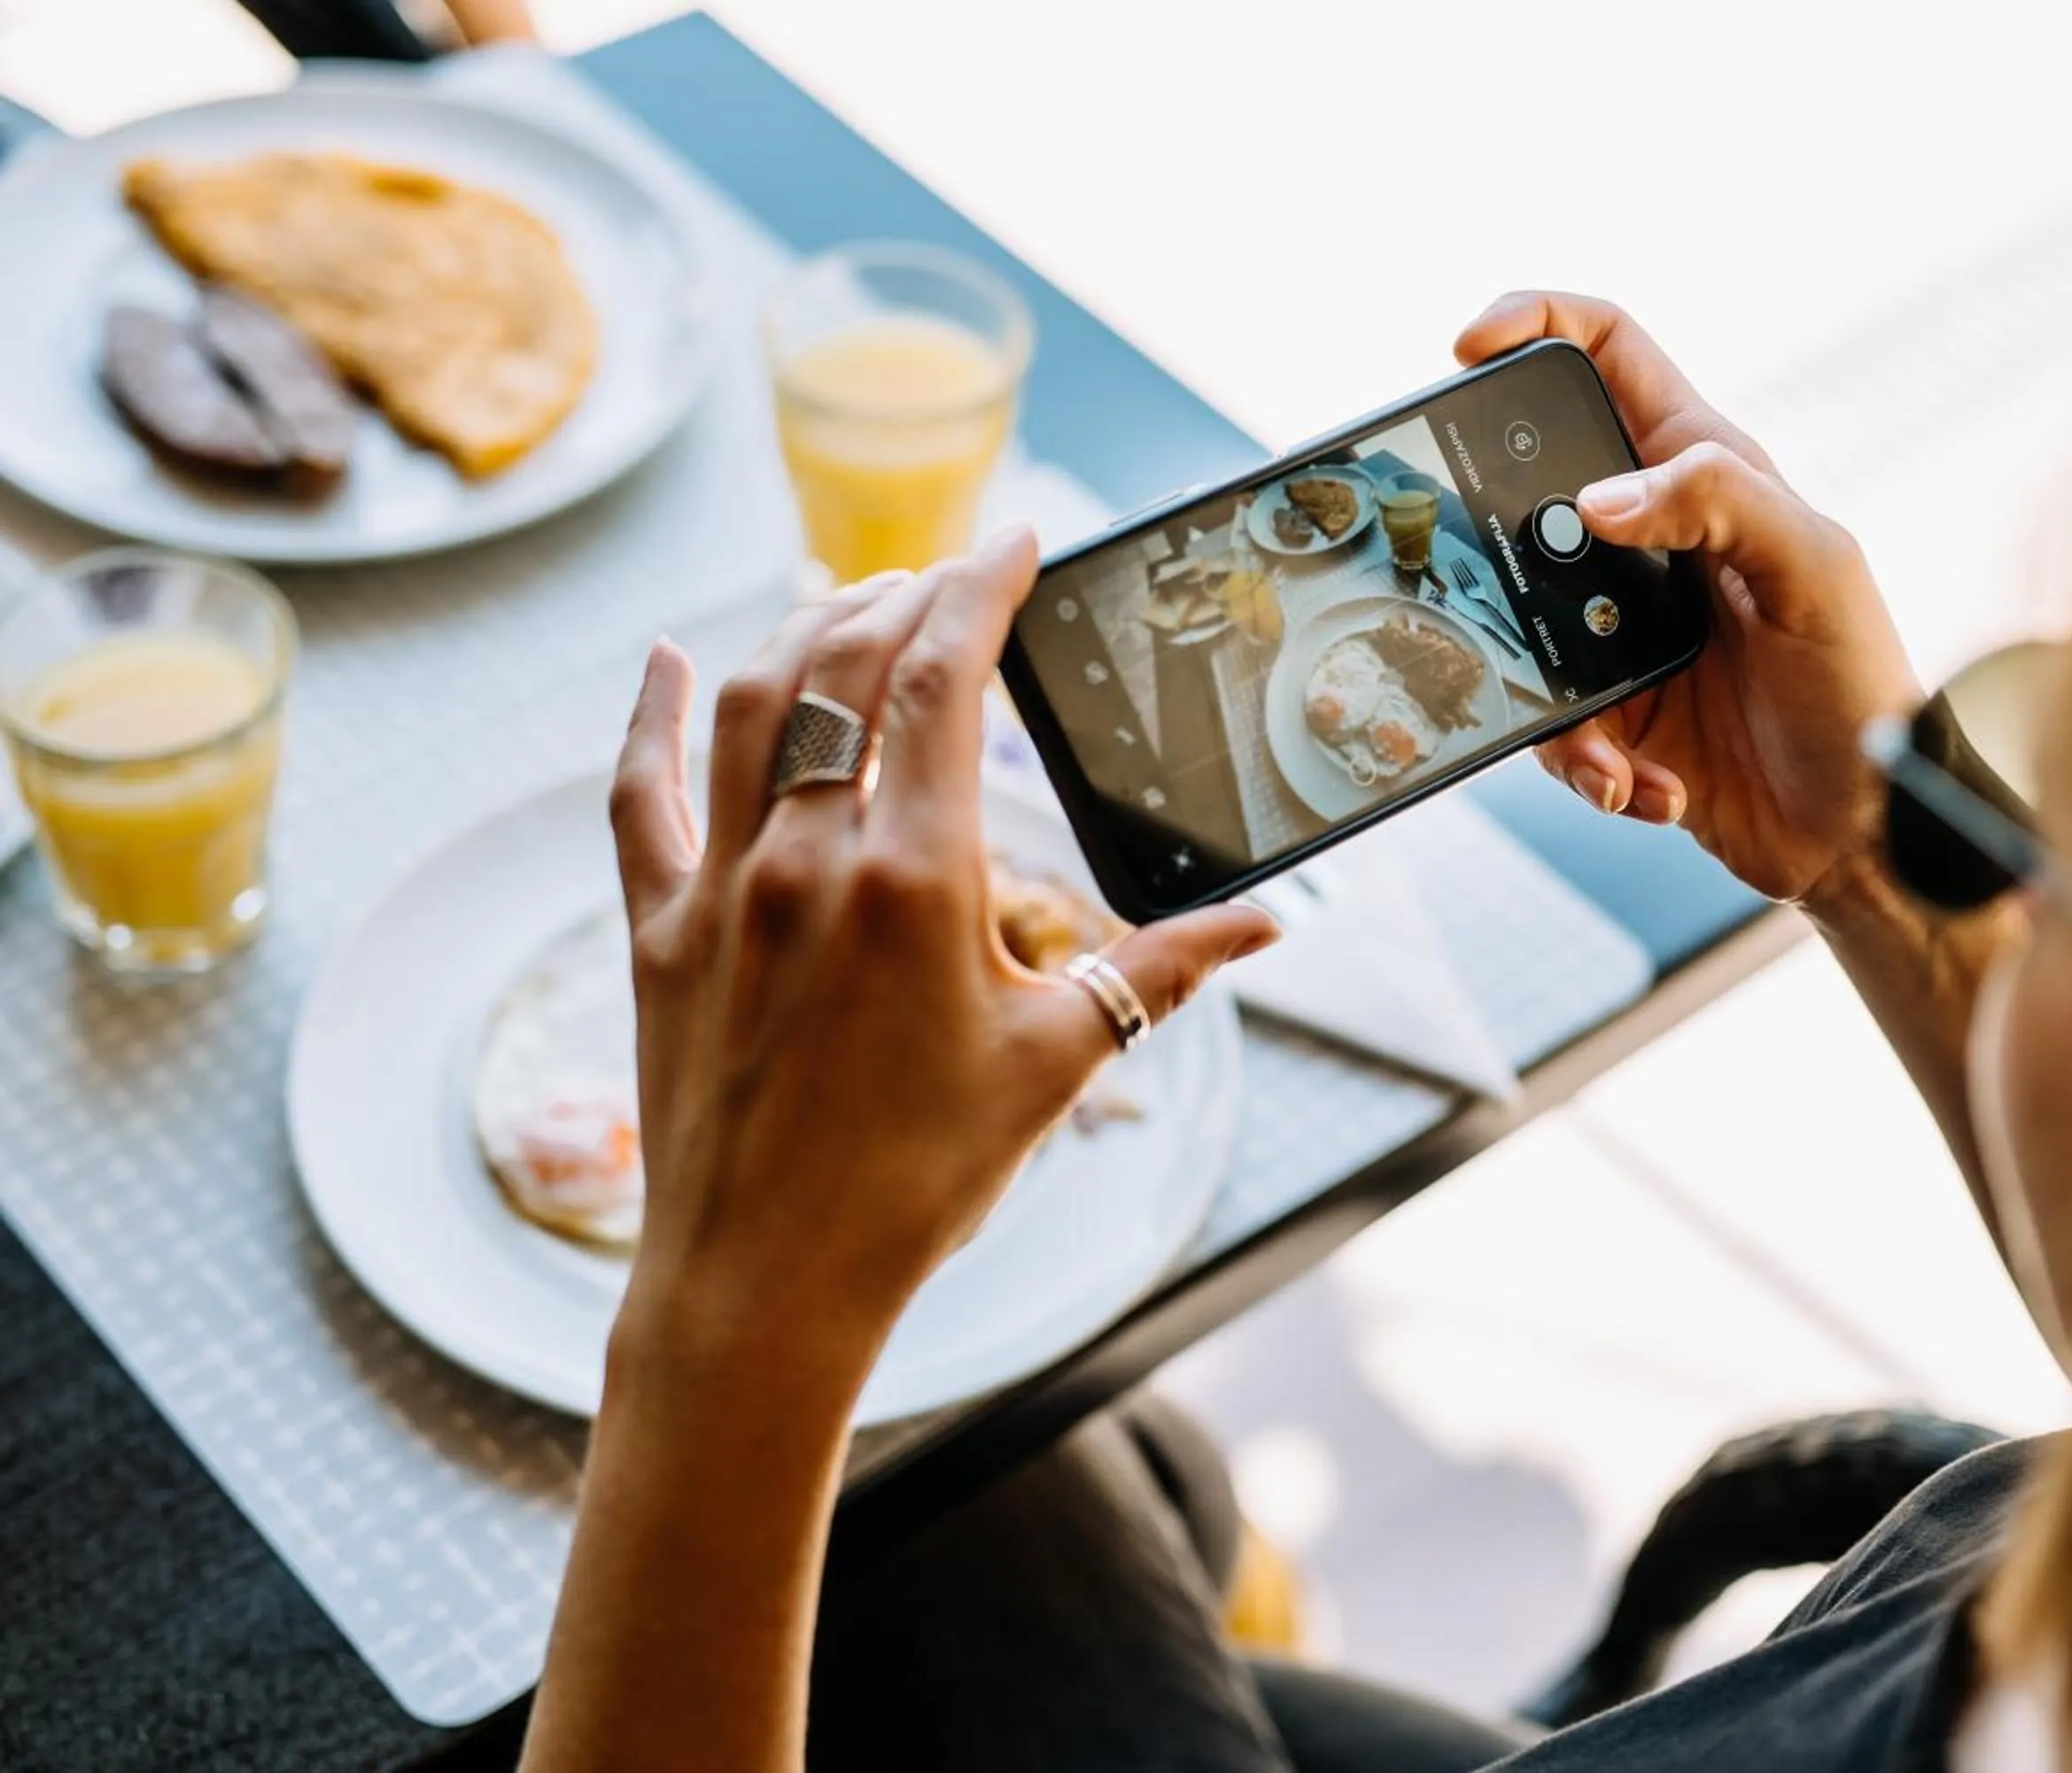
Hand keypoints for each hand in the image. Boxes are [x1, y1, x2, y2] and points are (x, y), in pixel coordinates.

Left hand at [605, 531, 1278, 1382]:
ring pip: (751, 703)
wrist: (765, 1285)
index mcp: (914, 878)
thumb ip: (1162, 974)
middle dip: (903, 593)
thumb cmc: (919, 1183)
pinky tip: (668, 660)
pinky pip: (640, 794)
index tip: (1014, 540)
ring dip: (803, 629)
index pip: (941, 675)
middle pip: (845, 663)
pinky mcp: (656, 932)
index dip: (980, 587)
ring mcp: (718, 888)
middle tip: (950, 574)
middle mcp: (804, 858)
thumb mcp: (1057, 1065)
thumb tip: (1266, 923)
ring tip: (856, 602)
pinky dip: (652, 715)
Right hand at [1455, 293, 1920, 906]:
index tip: (1470, 347)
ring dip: (1549, 693)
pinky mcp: (1610, 708)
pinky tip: (1644, 786)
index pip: (1608, 354)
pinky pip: (1551, 720)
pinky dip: (1588, 764)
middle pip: (1529, 488)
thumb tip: (1596, 500)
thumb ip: (1717, 501)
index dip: (1537, 324)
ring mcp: (1623, 625)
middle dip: (1493, 532)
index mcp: (1707, 473)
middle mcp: (1655, 539)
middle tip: (1491, 585)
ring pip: (1519, 620)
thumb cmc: (1861, 689)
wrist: (1860, 835)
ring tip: (1613, 752)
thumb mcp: (1814, 568)